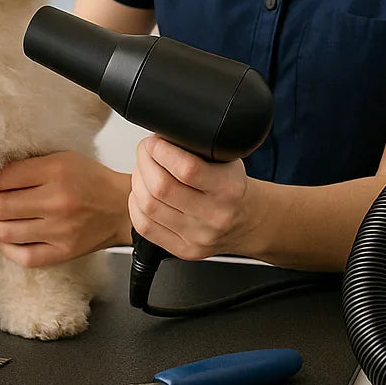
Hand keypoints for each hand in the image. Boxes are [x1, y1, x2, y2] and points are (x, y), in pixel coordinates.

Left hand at [0, 151, 130, 267]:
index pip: (6, 177)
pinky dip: (7, 249)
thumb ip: (31, 165)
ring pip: (7, 232)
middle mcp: (57, 201)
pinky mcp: (64, 252)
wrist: (122, 207)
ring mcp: (60, 230)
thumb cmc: (92, 180)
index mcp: (56, 171)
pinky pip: (25, 256)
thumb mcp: (63, 158)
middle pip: (1, 206)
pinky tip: (4, 239)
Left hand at [128, 135, 264, 260]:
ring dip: (138, 181)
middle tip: (146, 152)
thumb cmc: (234, 188)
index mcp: (229, 188)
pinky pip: (145, 226)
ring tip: (144, 171)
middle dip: (145, 162)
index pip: (187, 169)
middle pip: (161, 188)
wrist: (249, 221)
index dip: (162, 151)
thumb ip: (197, 149)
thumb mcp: (228, 160)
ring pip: (148, 206)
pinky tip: (143, 194)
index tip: (155, 142)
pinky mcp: (184, 249)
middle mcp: (215, 215)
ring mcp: (198, 236)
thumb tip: (162, 135)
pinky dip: (136, 205)